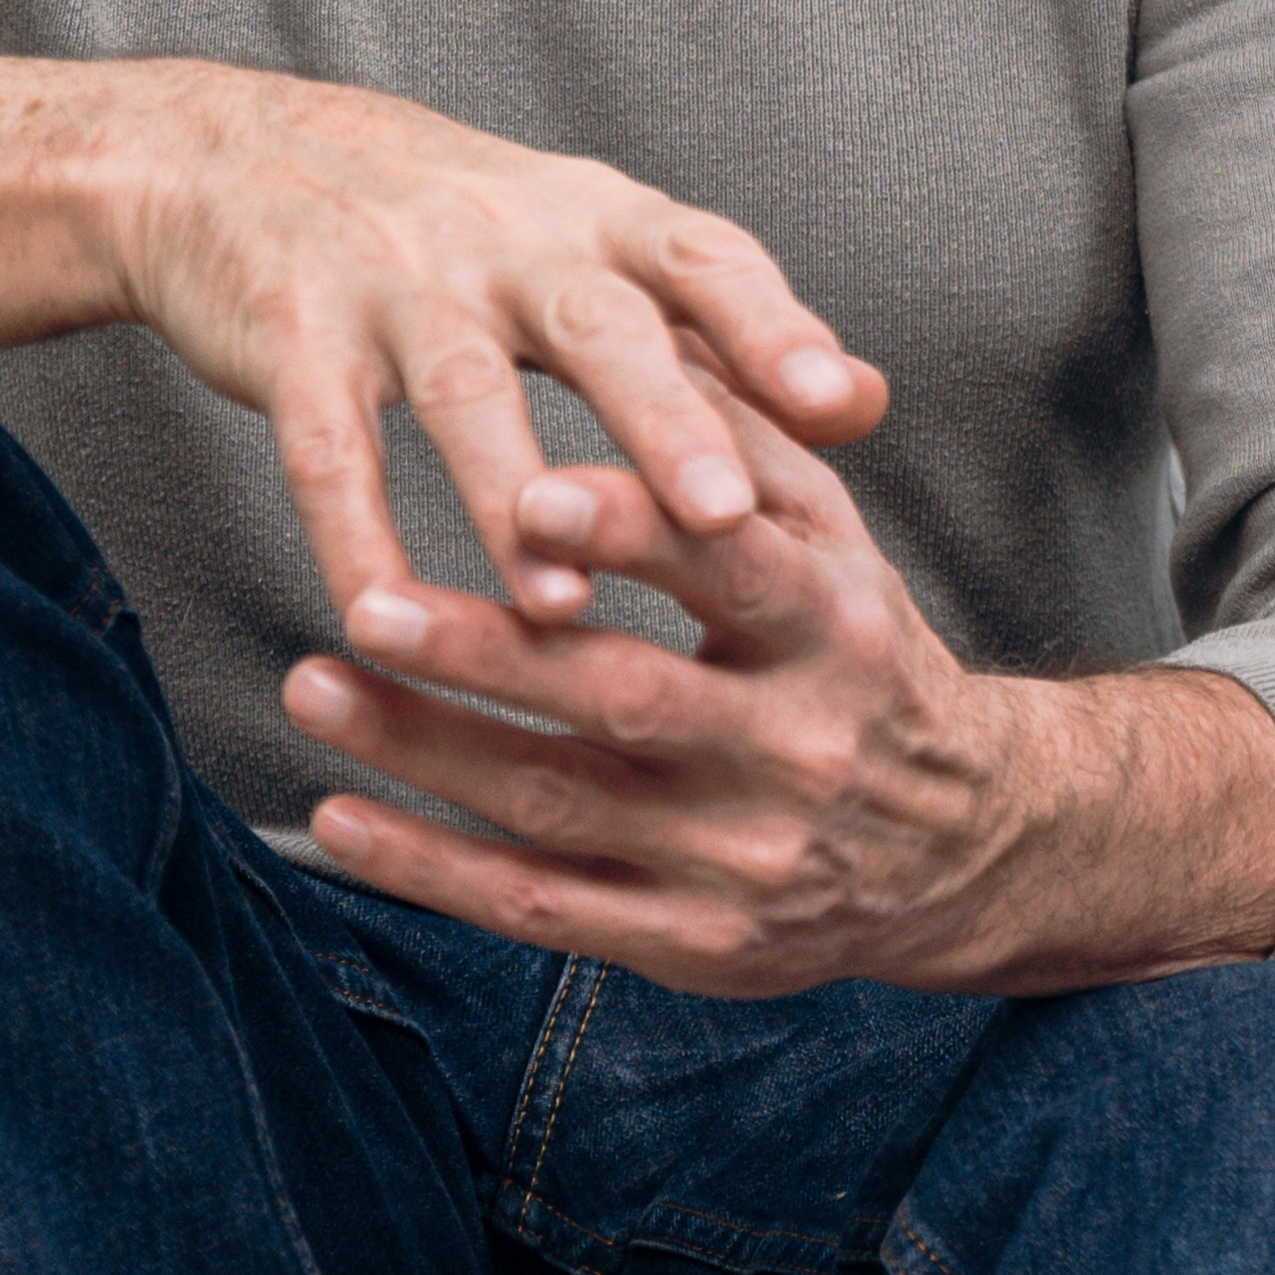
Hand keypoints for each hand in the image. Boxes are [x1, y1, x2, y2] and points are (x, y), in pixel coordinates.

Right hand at [95, 64, 878, 623]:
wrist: (231, 156)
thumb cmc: (455, 228)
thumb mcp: (591, 246)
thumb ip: (721, 330)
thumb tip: (871, 404)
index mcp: (595, 218)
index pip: (705, 259)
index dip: (776, 328)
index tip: (843, 405)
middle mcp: (505, 239)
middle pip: (597, 325)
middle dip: (664, 420)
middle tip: (725, 513)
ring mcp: (393, 283)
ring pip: (461, 391)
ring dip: (511, 500)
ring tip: (560, 610)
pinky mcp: (291, 336)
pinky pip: (326, 444)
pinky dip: (352, 533)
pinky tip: (382, 617)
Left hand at [281, 361, 1274, 993]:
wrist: (963, 847)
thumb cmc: (865, 658)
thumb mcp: (842, 543)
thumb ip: (749, 445)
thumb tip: (658, 327)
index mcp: (835, 627)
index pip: (731, 569)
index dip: (628, 528)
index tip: (523, 486)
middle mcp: (795, 747)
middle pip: (624, 698)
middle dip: (488, 650)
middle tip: (366, 601)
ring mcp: (739, 857)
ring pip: (560, 804)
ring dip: (426, 749)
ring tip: (311, 685)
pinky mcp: (693, 946)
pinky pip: (542, 908)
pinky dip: (432, 867)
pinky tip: (341, 818)